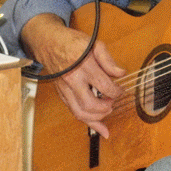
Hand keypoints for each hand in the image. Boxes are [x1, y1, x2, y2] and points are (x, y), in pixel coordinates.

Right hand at [21, 14, 125, 138]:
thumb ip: (109, 60)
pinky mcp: (62, 95)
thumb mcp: (95, 45)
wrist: (50, 43)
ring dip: (97, 118)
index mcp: (84, 67)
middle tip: (113, 102)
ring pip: (80, 113)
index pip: (104, 86)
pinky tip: (99, 128)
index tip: (121, 91)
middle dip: (105, 108)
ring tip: (107, 111)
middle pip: (90, 105)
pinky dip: (87, 121)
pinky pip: (74, 112)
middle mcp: (73, 81)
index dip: (116, 92)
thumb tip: (121, 74)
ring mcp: (65, 89)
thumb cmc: (73, 43)